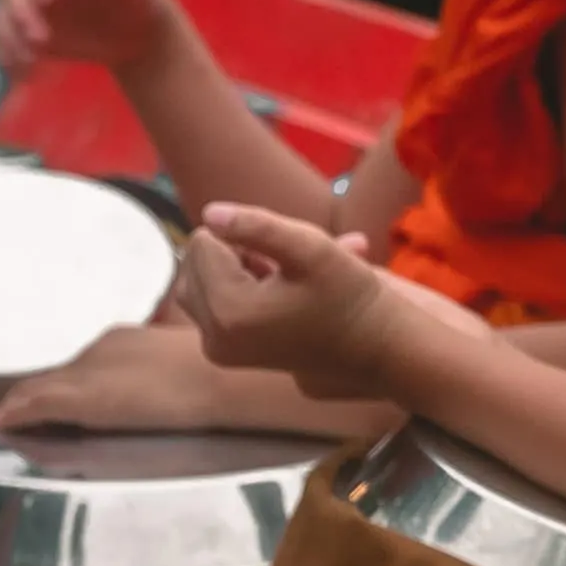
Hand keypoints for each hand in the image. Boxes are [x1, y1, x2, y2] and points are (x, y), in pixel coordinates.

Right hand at [0, 0, 199, 91]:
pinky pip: (8, 40)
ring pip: (5, 12)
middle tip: (40, 40)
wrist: (138, 36)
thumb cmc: (143, 4)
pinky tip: (26, 74)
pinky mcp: (28, 27)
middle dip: (22, 11)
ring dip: (11, 37)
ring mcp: (33, 0)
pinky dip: (11, 56)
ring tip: (31, 62)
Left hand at [0, 314, 223, 432]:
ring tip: (11, 418)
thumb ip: (163, 371)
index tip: (54, 399)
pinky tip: (2, 423)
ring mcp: (87, 372)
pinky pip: (35, 404)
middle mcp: (99, 350)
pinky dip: (17, 413)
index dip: (67, 383)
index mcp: (123, 341)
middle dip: (41, 391)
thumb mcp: (183, 368)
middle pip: (60, 374)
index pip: (84, 364)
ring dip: (27, 402)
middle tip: (23, 412)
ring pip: (44, 387)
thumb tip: (159, 388)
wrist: (226, 381)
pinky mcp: (80, 399)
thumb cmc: (223, 379)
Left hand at [183, 200, 434, 393]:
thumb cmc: (348, 295)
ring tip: (275, 277)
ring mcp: (216, 349)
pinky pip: (207, 303)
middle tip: (279, 265)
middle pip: (193, 261)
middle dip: (230, 252)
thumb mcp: (312, 249)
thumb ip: (258, 225)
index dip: (242, 235)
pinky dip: (232, 288)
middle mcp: (213, 337)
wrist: (372, 345)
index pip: (203, 241)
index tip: (281, 255)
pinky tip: (270, 293)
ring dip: (229, 269)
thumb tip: (209, 213)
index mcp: (230, 311)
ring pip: (196, 281)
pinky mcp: (222, 352)